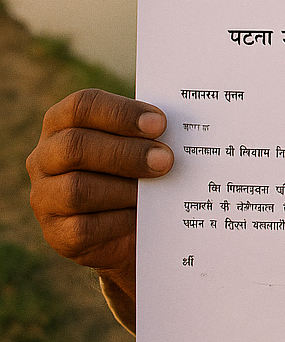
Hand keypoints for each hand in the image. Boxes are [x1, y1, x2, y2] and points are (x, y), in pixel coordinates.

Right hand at [26, 89, 172, 308]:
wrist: (132, 222)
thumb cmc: (138, 167)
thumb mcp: (140, 142)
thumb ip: (149, 132)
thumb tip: (181, 130)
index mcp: (63, 123)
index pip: (82, 106)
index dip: (121, 112)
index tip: (160, 123)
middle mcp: (45, 158)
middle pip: (76, 147)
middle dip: (126, 153)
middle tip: (166, 159)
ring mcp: (44, 197)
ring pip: (77, 190)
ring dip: (125, 188)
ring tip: (158, 189)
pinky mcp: (57, 234)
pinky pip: (83, 228)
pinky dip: (119, 221)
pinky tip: (143, 215)